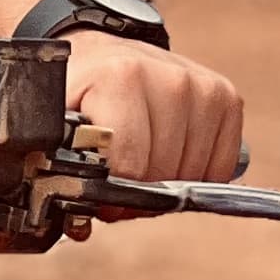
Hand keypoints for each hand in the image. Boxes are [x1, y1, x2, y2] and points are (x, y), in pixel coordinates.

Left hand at [66, 35, 245, 185]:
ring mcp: (202, 86)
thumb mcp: (54, 127)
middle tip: (118, 186)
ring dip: (167, 185)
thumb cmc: (75, 97)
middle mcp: (171, 77)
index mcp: (120, 77)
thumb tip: (81, 226)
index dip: (113, 196)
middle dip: (139, 192)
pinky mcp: (225, 96)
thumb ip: (58, 170)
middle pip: (163, 172)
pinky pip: (221, 164)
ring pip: (193, 172)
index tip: (99, 200)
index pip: (130, 165)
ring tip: (142, 169)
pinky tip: (172, 162)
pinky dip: (197, 176)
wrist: (102, 54)